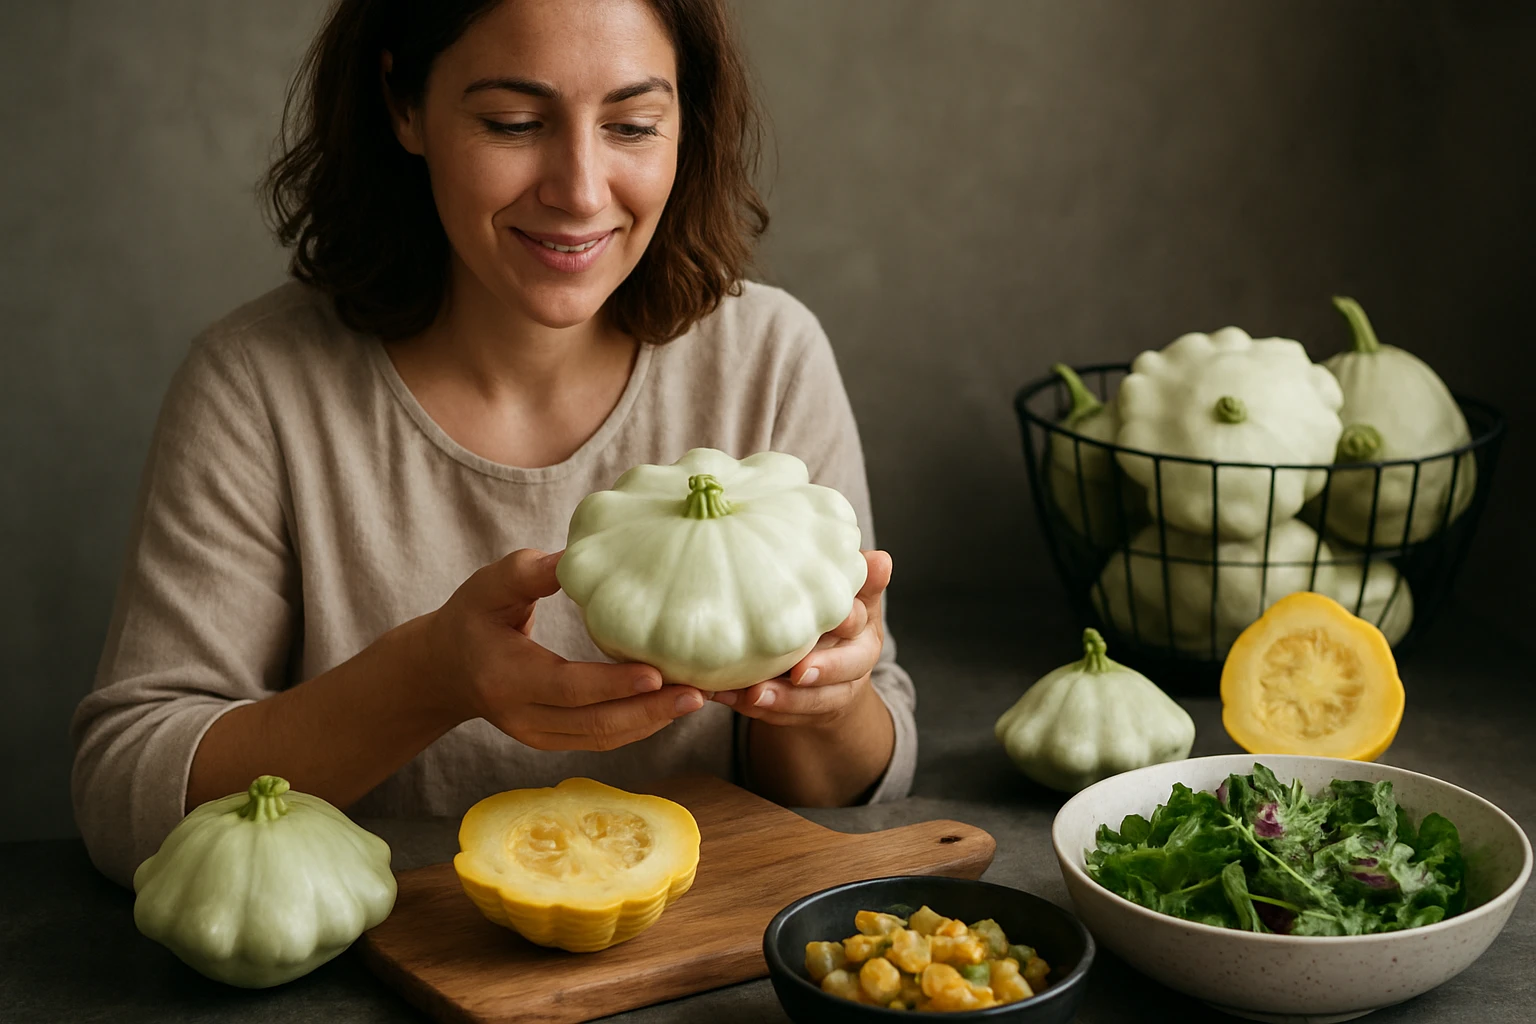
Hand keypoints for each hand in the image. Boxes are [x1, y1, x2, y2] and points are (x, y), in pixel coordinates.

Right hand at [422, 548, 705, 750]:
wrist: (446, 669)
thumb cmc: (473, 617)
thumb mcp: (489, 585)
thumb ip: (530, 572)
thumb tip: (572, 558)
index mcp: (506, 678)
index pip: (567, 687)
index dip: (612, 684)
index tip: (656, 673)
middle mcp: (522, 717)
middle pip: (594, 724)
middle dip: (649, 711)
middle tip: (697, 693)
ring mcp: (538, 736)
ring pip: (603, 738)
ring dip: (652, 722)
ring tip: (696, 698)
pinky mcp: (554, 741)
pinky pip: (603, 739)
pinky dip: (639, 725)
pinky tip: (672, 705)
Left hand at [708, 550, 892, 726]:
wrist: (832, 671)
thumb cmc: (834, 617)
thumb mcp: (852, 595)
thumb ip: (860, 578)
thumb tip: (881, 559)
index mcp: (865, 628)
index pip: (860, 622)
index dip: (849, 622)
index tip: (836, 621)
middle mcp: (855, 662)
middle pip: (846, 669)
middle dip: (823, 670)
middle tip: (798, 672)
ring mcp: (832, 692)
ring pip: (813, 701)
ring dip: (783, 699)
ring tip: (753, 693)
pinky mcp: (805, 714)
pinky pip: (782, 717)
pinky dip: (754, 710)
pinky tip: (726, 696)